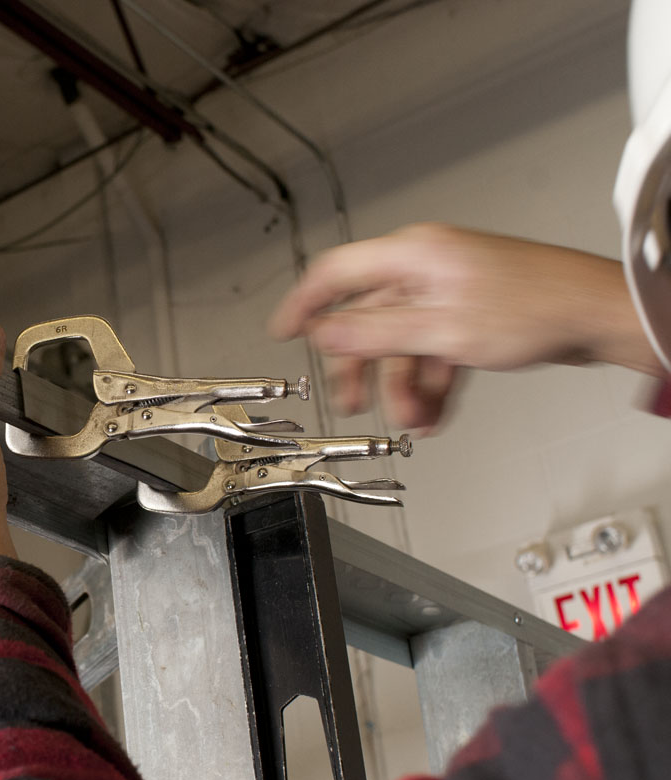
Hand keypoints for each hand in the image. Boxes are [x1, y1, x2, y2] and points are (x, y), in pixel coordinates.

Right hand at [269, 224, 659, 430]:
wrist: (600, 316)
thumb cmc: (537, 307)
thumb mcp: (441, 330)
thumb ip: (375, 332)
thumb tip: (324, 332)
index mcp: (413, 256)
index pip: (337, 273)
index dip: (304, 302)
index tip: (284, 330)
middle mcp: (427, 269)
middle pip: (370, 318)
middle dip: (363, 366)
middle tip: (352, 400)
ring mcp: (450, 292)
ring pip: (404, 342)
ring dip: (403, 385)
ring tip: (411, 418)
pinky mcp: (471, 314)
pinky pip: (433, 351)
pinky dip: (430, 383)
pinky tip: (433, 412)